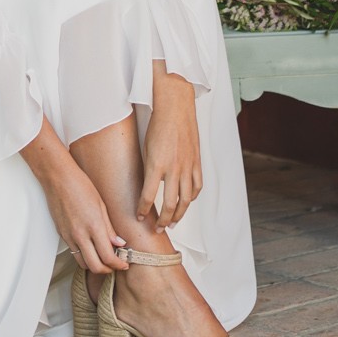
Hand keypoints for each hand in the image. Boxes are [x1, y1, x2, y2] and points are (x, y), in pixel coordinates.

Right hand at [46, 162, 127, 274]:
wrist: (58, 178)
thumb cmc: (80, 186)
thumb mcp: (101, 205)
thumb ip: (109, 228)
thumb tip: (119, 243)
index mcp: (94, 226)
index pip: (108, 256)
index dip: (118, 264)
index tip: (124, 264)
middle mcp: (80, 235)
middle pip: (95, 266)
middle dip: (107, 270)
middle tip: (115, 265)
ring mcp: (69, 236)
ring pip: (83, 263)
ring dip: (94, 265)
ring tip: (103, 258)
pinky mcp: (62, 235)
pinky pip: (74, 253)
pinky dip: (84, 256)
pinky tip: (91, 248)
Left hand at [142, 70, 201, 229]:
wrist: (175, 108)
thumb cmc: (157, 124)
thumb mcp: (146, 148)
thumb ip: (149, 169)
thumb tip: (146, 187)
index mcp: (157, 165)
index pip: (149, 196)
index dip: (144, 210)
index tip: (140, 217)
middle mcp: (174, 168)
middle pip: (171, 204)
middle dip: (164, 220)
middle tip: (158, 229)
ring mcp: (188, 166)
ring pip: (186, 200)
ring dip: (180, 214)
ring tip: (173, 222)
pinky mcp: (197, 162)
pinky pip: (196, 186)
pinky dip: (192, 197)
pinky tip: (187, 201)